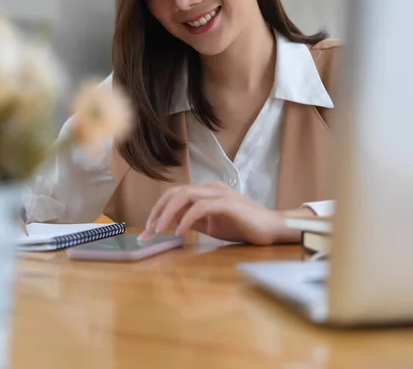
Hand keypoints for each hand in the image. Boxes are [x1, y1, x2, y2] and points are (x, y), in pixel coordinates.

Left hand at [139, 182, 307, 244]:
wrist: (272, 229)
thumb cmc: (243, 226)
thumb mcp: (211, 224)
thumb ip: (193, 220)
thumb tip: (171, 223)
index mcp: (206, 191)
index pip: (176, 194)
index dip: (159, 209)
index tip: (147, 229)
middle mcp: (211, 187)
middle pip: (177, 191)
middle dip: (158, 210)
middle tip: (148, 230)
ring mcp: (220, 194)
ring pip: (186, 195)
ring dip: (168, 213)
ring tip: (159, 230)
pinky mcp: (228, 204)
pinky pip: (201, 207)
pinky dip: (187, 218)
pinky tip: (180, 232)